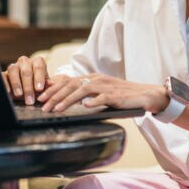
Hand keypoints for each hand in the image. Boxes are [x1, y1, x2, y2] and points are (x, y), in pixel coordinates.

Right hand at [2, 55, 48, 104]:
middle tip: (30, 99)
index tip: (39, 89)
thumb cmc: (37, 88)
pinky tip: (8, 92)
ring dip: (17, 84)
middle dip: (28, 87)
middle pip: (26, 71)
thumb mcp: (43, 88)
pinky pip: (2, 75)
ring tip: (19, 95)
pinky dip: (5, 83)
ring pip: (13, 70)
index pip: (39, 66)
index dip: (39, 78)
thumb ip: (47, 86)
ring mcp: (14, 66)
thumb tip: (51, 83)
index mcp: (37, 62)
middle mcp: (25, 62)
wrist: (26, 92)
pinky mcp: (4, 73)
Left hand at [38, 73, 167, 113]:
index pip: (69, 81)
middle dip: (55, 95)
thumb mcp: (103, 93)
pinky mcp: (117, 95)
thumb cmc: (124, 97)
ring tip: (56, 109)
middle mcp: (98, 80)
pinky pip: (103, 98)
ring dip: (68, 100)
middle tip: (42, 105)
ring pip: (83, 90)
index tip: (41, 97)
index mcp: (94, 78)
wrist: (147, 95)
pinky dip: (93, 102)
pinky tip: (85, 107)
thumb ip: (88, 95)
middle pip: (72, 84)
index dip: (54, 88)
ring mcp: (107, 87)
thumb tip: (70, 101)